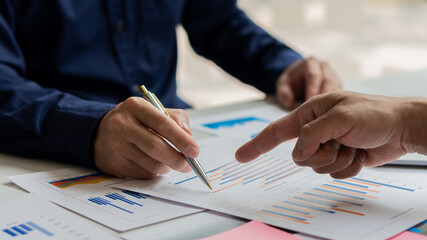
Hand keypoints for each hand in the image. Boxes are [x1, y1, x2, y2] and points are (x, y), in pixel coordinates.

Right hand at [94, 97, 197, 178]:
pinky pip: (142, 173)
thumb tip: (188, 138)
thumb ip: (176, 120)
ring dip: (166, 167)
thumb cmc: (136, 121)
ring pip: (150, 163)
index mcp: (136, 106)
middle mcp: (122, 124)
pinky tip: (154, 165)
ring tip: (170, 163)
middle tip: (188, 165)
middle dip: (177, 159)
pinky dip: (154, 173)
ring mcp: (116, 145)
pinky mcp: (114, 163)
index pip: (163, 123)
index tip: (194, 151)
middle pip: (156, 147)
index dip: (181, 139)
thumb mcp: (155, 111)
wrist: (101, 132)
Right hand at [236, 91, 408, 178]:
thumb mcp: (340, 117)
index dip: (257, 144)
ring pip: (317, 168)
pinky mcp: (340, 158)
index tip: (240, 156)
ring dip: (339, 160)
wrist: (402, 127)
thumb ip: (312, 134)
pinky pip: (334, 174)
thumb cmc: (374, 114)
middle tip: (341, 141)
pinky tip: (360, 154)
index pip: (277, 131)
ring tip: (354, 145)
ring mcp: (328, 145)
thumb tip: (299, 152)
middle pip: (300, 156)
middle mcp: (316, 130)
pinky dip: (349, 167)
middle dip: (322, 154)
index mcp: (310, 114)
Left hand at [276, 57, 340, 108]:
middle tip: (318, 112)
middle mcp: (325, 68)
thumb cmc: (292, 81)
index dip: (312, 89)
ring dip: (332, 102)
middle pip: (328, 82)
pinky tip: (332, 114)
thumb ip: (283, 93)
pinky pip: (340, 95)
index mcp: (311, 64)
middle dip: (324, 97)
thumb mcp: (283, 84)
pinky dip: (336, 105)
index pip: (313, 76)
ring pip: (336, 89)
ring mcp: (334, 76)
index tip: (308, 102)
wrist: (300, 76)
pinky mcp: (338, 86)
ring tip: (326, 114)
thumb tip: (290, 104)